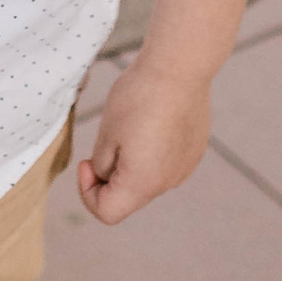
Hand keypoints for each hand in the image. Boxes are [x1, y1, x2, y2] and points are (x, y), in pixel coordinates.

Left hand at [76, 59, 208, 224]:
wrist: (179, 68)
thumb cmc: (138, 98)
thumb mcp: (107, 133)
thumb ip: (103, 166)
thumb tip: (107, 175)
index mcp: (142, 183)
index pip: (107, 213)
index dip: (88, 192)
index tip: (87, 162)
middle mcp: (167, 183)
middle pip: (129, 198)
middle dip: (109, 179)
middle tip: (104, 144)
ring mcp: (184, 168)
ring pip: (148, 180)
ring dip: (132, 166)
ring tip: (130, 128)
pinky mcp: (194, 152)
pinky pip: (165, 164)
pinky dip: (152, 154)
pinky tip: (151, 123)